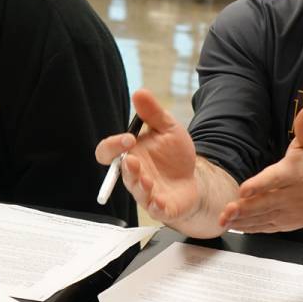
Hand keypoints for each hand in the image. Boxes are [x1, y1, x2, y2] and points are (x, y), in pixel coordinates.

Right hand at [95, 89, 200, 223]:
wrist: (194, 177)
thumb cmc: (174, 154)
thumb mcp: (168, 128)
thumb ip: (153, 113)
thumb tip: (139, 92)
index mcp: (130, 154)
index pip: (108, 152)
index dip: (113, 146)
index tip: (129, 138)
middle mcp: (134, 174)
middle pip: (121, 173)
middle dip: (127, 167)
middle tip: (133, 159)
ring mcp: (146, 192)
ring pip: (137, 191)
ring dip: (140, 185)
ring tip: (148, 180)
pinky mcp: (161, 207)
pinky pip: (155, 209)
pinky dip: (157, 206)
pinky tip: (160, 200)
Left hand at [220, 105, 302, 232]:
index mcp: (294, 174)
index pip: (275, 179)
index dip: (260, 185)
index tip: (244, 190)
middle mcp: (289, 195)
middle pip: (265, 203)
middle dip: (245, 208)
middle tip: (226, 211)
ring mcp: (285, 212)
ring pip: (262, 217)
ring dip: (242, 220)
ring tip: (223, 220)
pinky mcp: (282, 223)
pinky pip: (263, 227)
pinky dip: (248, 228)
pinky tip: (232, 225)